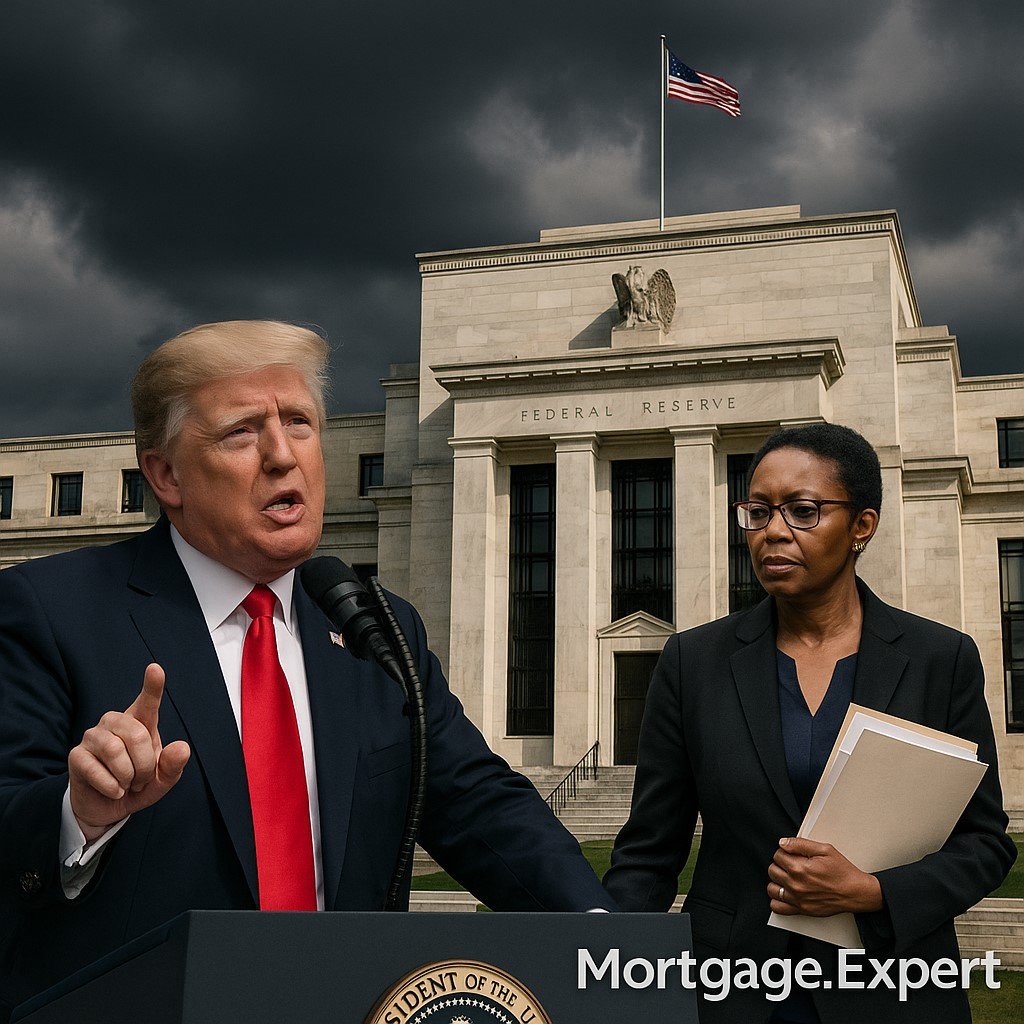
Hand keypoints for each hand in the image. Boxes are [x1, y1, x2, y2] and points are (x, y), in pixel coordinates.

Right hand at [68, 663, 190, 841]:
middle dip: (145, 765)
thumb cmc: (137, 786)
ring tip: (127, 784)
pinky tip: (114, 791)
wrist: (107, 808)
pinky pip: (97, 770)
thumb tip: (182, 748)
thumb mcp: (162, 780)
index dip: (152, 685)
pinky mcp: (76, 756)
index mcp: (140, 723)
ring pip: (115, 751)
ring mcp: (93, 737)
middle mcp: (115, 723)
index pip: (148, 701)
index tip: (155, 668)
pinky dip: (112, 787)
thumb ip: (173, 765)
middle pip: (137, 734)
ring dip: (128, 776)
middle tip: (141, 780)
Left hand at [767, 837, 883, 916]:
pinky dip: (778, 899)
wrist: (855, 892)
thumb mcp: (825, 849)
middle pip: (772, 870)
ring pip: (771, 888)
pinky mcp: (802, 910)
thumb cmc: (843, 871)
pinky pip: (778, 907)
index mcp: (800, 868)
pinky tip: (786, 892)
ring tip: (788, 877)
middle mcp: (796, 885)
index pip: (777, 855)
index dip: (785, 852)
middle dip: (780, 864)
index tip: (793, 854)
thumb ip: (800, 844)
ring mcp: (797, 899)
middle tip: (792, 864)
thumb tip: (783, 843)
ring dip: (777, 881)